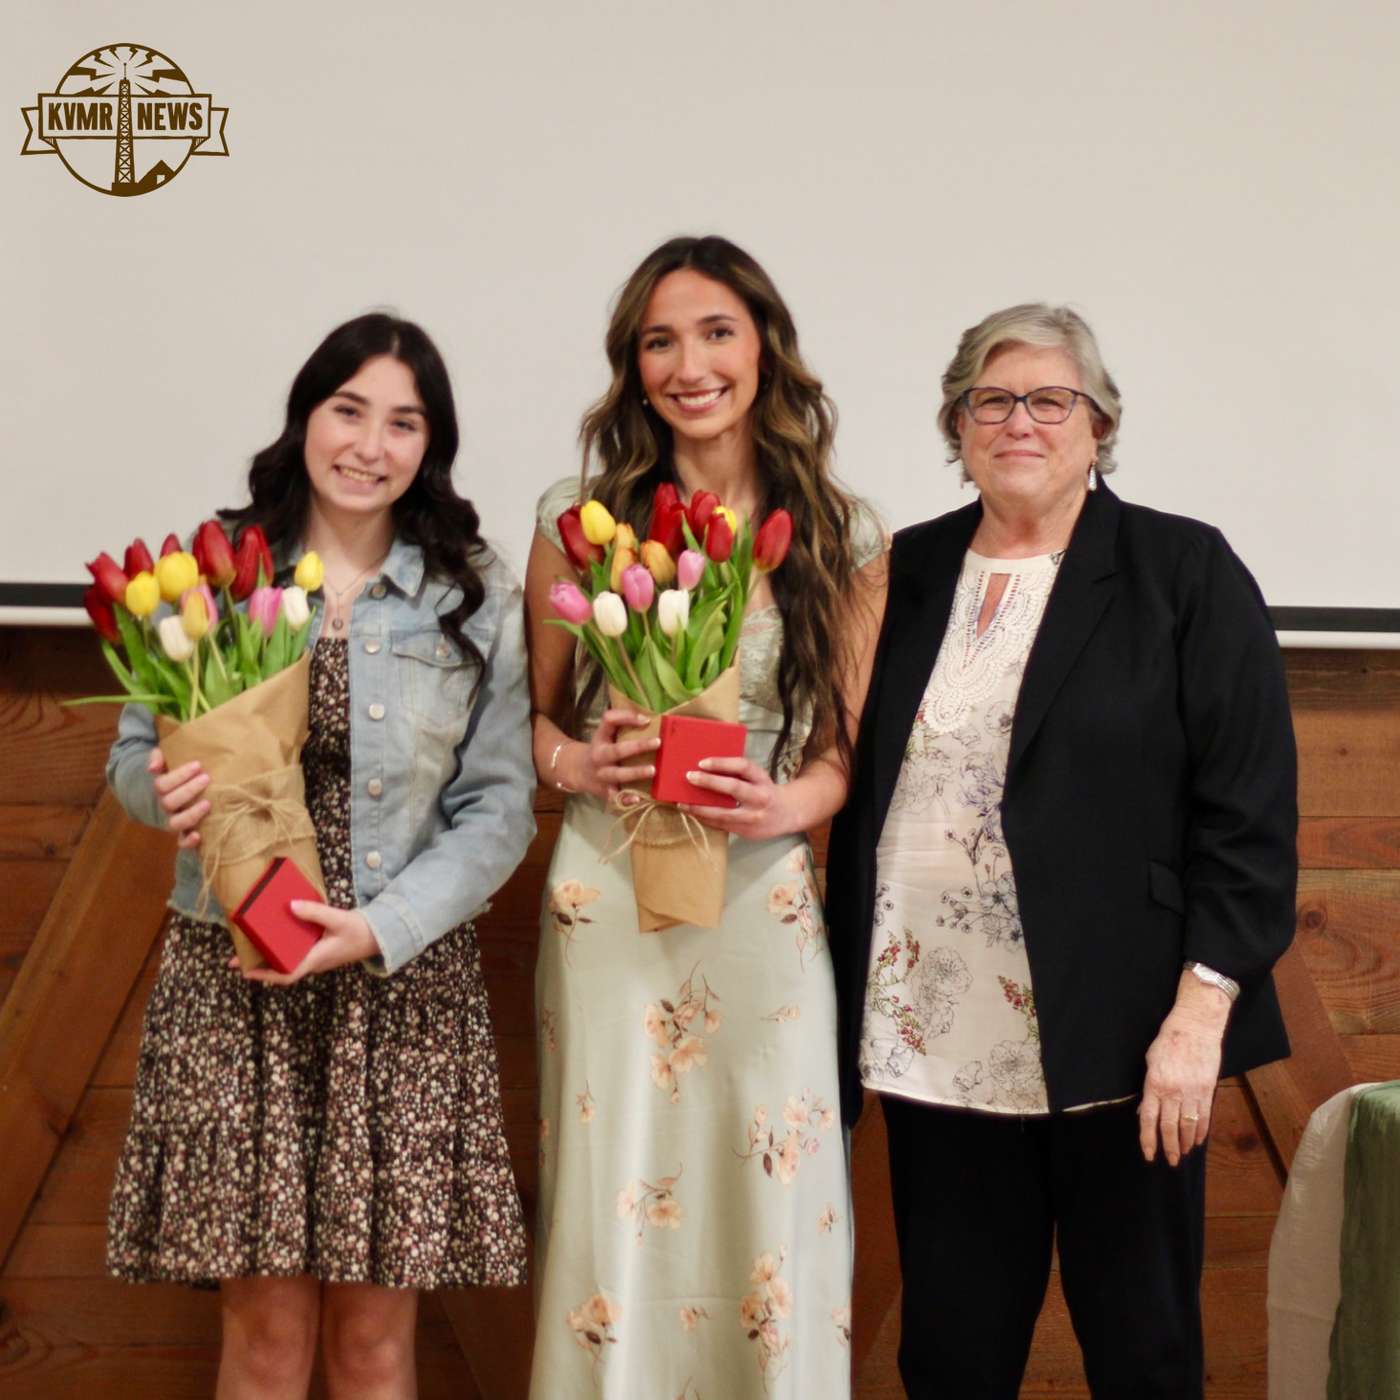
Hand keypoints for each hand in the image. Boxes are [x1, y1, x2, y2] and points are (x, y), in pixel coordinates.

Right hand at [148, 747, 209, 848]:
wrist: (181, 792)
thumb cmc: (178, 773)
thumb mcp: (167, 760)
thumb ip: (158, 756)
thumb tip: (153, 767)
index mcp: (160, 790)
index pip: (161, 784)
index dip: (179, 775)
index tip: (198, 765)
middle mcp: (164, 807)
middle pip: (168, 802)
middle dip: (188, 790)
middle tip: (206, 778)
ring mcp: (173, 821)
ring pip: (175, 823)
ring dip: (191, 814)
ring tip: (208, 803)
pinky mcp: (184, 833)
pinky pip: (181, 842)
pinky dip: (187, 842)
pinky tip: (198, 836)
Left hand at [238, 903, 381, 984]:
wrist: (379, 936)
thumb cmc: (360, 930)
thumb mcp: (338, 919)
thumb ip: (315, 912)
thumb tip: (291, 906)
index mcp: (316, 958)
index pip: (287, 974)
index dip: (264, 975)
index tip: (244, 971)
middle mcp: (313, 963)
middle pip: (281, 969)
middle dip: (259, 965)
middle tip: (238, 957)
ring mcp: (316, 959)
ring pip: (288, 962)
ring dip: (269, 957)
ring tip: (252, 945)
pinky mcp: (319, 952)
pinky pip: (296, 954)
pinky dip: (282, 949)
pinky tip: (276, 935)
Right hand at [565, 709, 658, 801]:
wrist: (577, 770)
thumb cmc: (601, 749)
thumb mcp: (605, 733)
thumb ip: (623, 724)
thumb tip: (649, 720)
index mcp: (601, 737)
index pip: (609, 720)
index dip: (627, 717)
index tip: (647, 720)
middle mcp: (599, 755)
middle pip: (616, 751)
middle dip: (637, 746)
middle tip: (657, 742)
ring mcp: (602, 775)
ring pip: (618, 774)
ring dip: (635, 772)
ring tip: (653, 770)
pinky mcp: (605, 791)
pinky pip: (615, 797)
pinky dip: (626, 799)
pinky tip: (638, 798)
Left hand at [678, 756, 796, 841]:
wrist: (788, 814)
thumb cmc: (766, 791)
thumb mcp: (758, 778)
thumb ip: (738, 774)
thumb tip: (705, 768)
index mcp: (762, 779)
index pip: (743, 766)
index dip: (722, 763)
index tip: (702, 762)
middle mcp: (760, 797)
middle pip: (734, 787)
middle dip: (709, 782)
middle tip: (689, 777)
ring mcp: (753, 817)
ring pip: (724, 813)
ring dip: (700, 808)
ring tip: (682, 803)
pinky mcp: (746, 831)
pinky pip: (721, 825)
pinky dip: (705, 819)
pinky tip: (693, 814)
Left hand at [1138, 976, 1229, 1164]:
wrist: (1195, 1026)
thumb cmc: (1168, 1040)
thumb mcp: (1150, 1062)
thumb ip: (1149, 1088)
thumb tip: (1146, 1111)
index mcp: (1154, 1084)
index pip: (1149, 1119)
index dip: (1148, 1139)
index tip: (1149, 1154)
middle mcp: (1173, 1091)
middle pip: (1169, 1127)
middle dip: (1169, 1147)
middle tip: (1170, 1161)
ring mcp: (1192, 1092)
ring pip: (1188, 1125)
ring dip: (1185, 1142)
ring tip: (1183, 1153)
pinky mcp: (1207, 1089)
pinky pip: (1204, 1116)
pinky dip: (1201, 1130)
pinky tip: (1198, 1140)